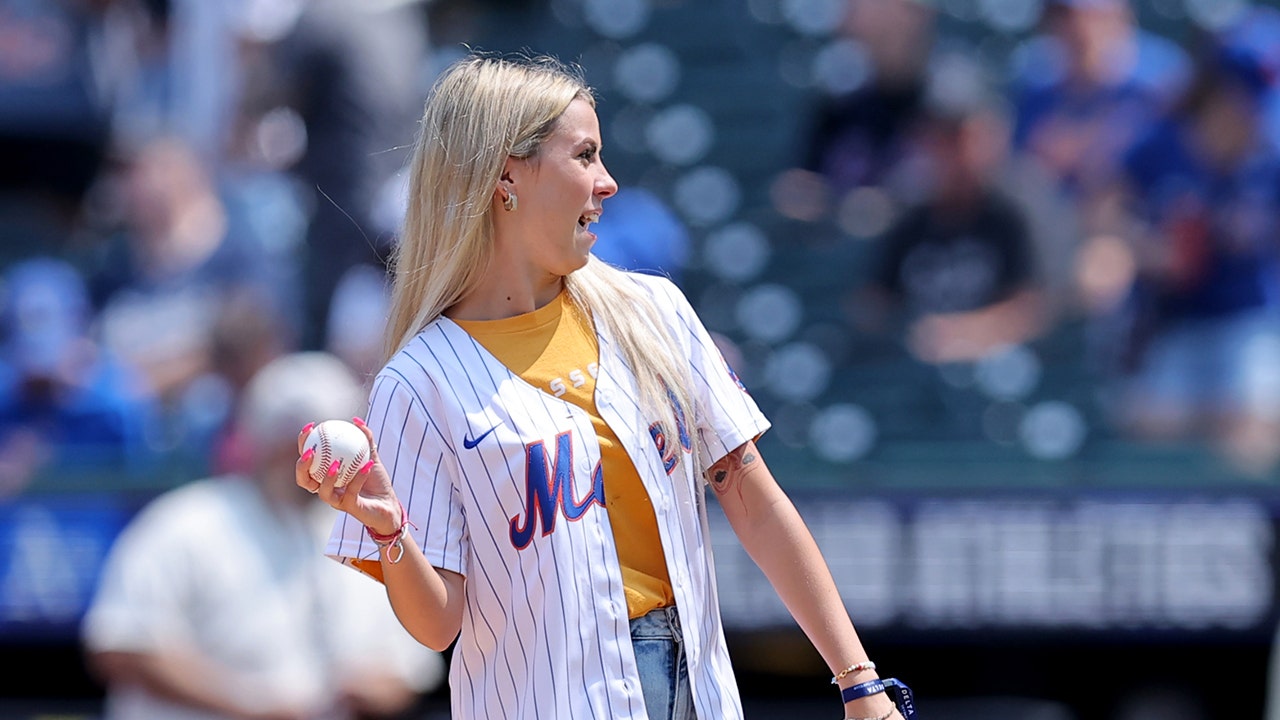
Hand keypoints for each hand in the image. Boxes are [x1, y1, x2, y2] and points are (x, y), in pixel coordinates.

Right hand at [295, 418, 403, 535]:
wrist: (388, 503)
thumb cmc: (375, 482)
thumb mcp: (371, 456)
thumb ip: (365, 439)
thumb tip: (357, 420)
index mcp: (325, 476)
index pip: (308, 460)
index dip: (303, 444)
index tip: (310, 427)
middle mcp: (326, 489)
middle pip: (304, 480)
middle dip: (302, 465)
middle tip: (311, 449)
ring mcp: (337, 501)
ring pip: (323, 492)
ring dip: (327, 478)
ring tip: (335, 463)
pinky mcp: (350, 508)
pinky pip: (351, 492)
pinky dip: (359, 478)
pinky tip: (366, 465)